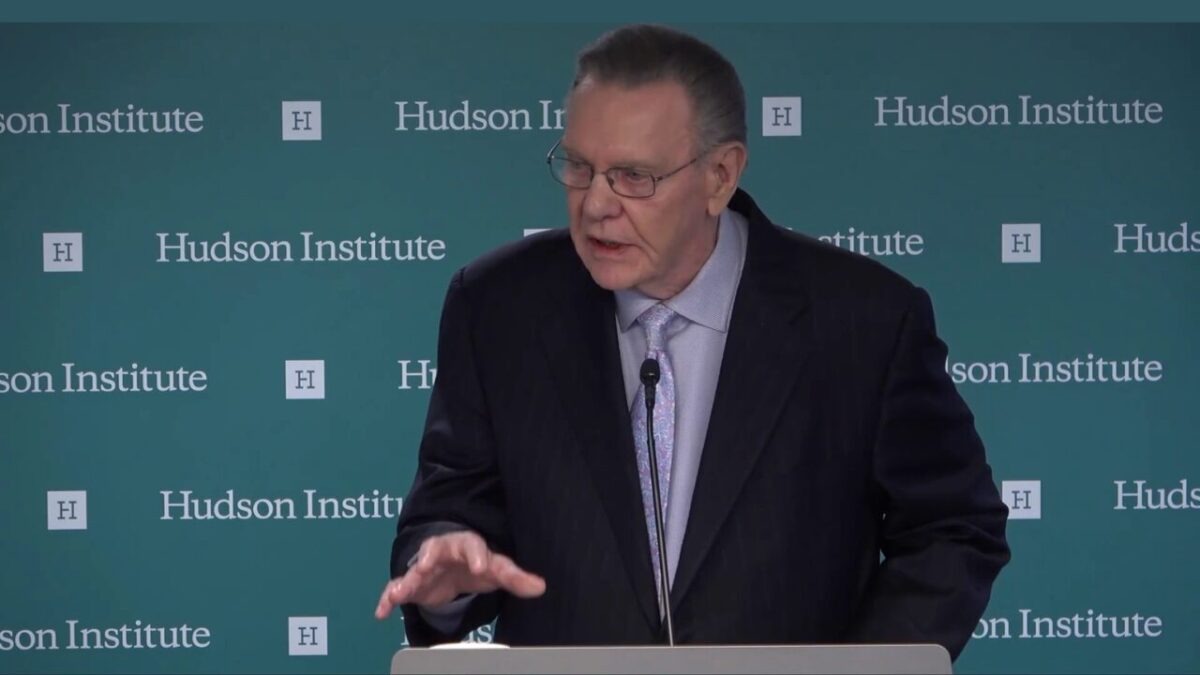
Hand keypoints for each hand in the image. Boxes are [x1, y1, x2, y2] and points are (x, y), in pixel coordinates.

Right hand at [374, 530, 545, 619]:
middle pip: (434, 550)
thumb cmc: (475, 563)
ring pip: (412, 570)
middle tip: (425, 564)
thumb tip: (540, 587)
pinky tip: (381, 612)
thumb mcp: (496, 569)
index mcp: (466, 545)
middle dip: (429, 557)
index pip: (472, 546)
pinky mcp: (410, 583)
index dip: (476, 556)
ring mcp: (423, 567)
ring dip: (406, 580)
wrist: (451, 563)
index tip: (481, 567)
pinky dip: (388, 599)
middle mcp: (441, 552)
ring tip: (400, 591)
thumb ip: (515, 578)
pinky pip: (395, 589)